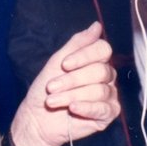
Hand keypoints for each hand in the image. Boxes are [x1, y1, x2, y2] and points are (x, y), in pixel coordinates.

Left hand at [8, 22, 118, 145]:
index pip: (103, 50)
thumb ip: (77, 44)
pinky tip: (72, 108)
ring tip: (53, 101)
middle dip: (73, 79)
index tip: (64, 64)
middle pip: (100, 70)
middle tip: (52, 87)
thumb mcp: (57, 62)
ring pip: (99, 90)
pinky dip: (86, 107)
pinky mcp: (108, 114)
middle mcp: (106, 77)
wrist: (37, 119)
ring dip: (72, 95)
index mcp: (96, 61)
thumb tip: (97, 26)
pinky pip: (104, 108)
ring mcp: (109, 95)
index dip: (84, 56)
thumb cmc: (46, 90)